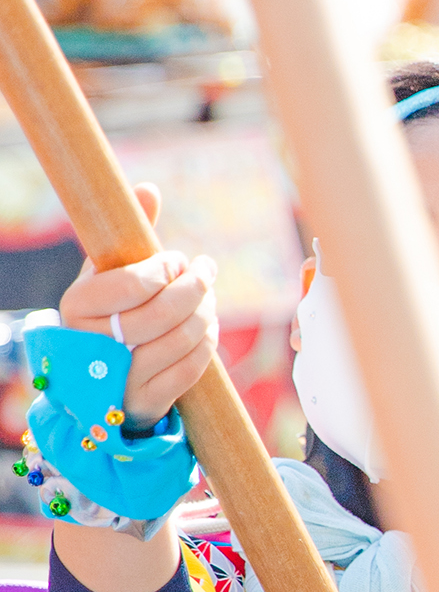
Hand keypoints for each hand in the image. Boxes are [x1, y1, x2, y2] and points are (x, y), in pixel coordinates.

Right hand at [57, 185, 216, 428]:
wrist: (100, 372)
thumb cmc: (111, 309)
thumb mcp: (111, 270)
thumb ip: (129, 232)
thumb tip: (148, 190)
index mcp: (77, 305)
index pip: (134, 283)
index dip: (167, 269)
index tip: (178, 259)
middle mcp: (91, 343)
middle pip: (163, 313)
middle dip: (195, 288)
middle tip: (207, 271)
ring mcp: (118, 377)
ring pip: (180, 341)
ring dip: (206, 314)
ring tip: (209, 298)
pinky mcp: (144, 401)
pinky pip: (189, 371)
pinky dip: (207, 345)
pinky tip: (208, 326)